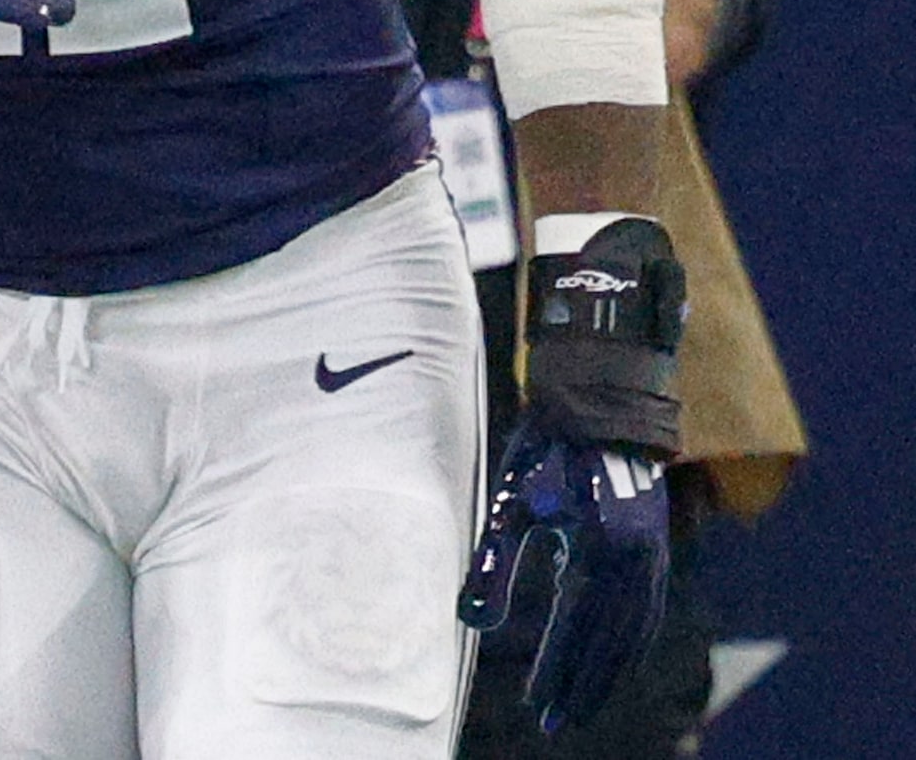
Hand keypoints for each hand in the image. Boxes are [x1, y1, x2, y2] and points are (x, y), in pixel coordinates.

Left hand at [458, 419, 671, 732]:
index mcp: (604, 552)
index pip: (577, 630)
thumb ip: (495, 564)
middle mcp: (639, 562)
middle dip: (583, 685)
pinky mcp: (656, 549)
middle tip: (554, 722)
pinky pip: (648, 612)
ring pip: (635, 633)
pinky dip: (630, 644)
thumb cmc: (547, 451)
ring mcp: (655, 557)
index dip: (557, 671)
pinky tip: (611, 659)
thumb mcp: (513, 504)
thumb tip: (470, 624)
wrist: (599, 403)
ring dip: (608, 671)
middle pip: (612, 642)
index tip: (536, 707)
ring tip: (580, 703)